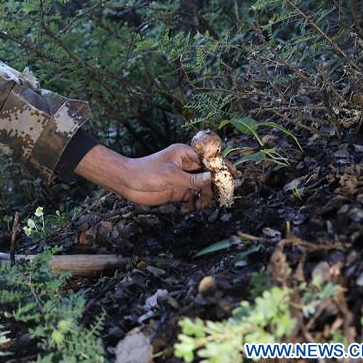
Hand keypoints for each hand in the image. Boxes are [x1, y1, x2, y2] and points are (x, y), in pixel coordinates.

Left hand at [77, 143, 212, 211]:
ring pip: (203, 188)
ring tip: (198, 206)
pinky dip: (193, 204)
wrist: (127, 183)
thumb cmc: (146, 172)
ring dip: (204, 199)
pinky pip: (193, 198)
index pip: (209, 159)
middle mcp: (187, 165)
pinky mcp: (178, 190)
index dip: (223, 166)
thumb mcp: (170, 175)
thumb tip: (212, 178)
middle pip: (209, 175)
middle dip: (215, 187)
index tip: (235, 174)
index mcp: (185, 154)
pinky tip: (187, 209)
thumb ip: (192, 179)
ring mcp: (183, 178)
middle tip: (221, 198)